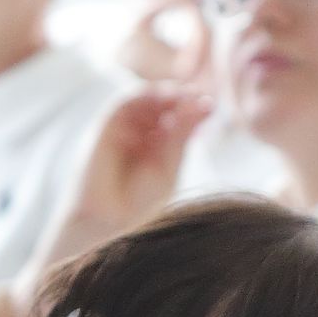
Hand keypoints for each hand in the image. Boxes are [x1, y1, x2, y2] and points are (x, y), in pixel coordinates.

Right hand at [31, 85, 212, 283]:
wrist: (108, 222)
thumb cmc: (140, 203)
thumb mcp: (169, 165)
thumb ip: (182, 134)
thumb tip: (207, 103)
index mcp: (158, 149)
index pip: (178, 122)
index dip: (193, 112)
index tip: (211, 106)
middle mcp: (140, 137)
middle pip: (163, 108)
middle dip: (182, 100)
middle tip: (203, 98)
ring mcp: (122, 130)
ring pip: (145, 102)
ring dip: (166, 94)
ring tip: (187, 95)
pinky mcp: (105, 127)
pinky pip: (125, 103)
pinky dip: (145, 96)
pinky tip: (164, 96)